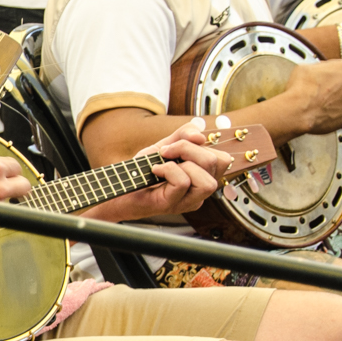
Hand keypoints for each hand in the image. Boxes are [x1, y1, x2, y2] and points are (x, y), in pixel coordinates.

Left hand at [79, 120, 230, 221]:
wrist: (119, 187)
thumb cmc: (142, 171)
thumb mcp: (164, 147)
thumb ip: (183, 136)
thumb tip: (200, 135)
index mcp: (202, 177)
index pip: (222, 159)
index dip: (203, 145)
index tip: (178, 144)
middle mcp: (199, 192)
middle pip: (217, 164)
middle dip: (190, 149)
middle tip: (167, 150)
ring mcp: (187, 202)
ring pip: (207, 180)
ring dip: (184, 162)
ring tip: (164, 161)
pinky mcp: (172, 205)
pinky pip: (183, 182)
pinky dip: (168, 169)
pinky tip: (155, 170)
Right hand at [284, 58, 341, 133]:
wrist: (298, 111)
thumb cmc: (301, 89)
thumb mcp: (305, 67)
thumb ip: (319, 68)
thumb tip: (318, 72)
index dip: (331, 73)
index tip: (325, 78)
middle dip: (338, 87)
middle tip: (323, 91)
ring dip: (338, 99)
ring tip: (323, 103)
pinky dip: (337, 112)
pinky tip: (325, 111)